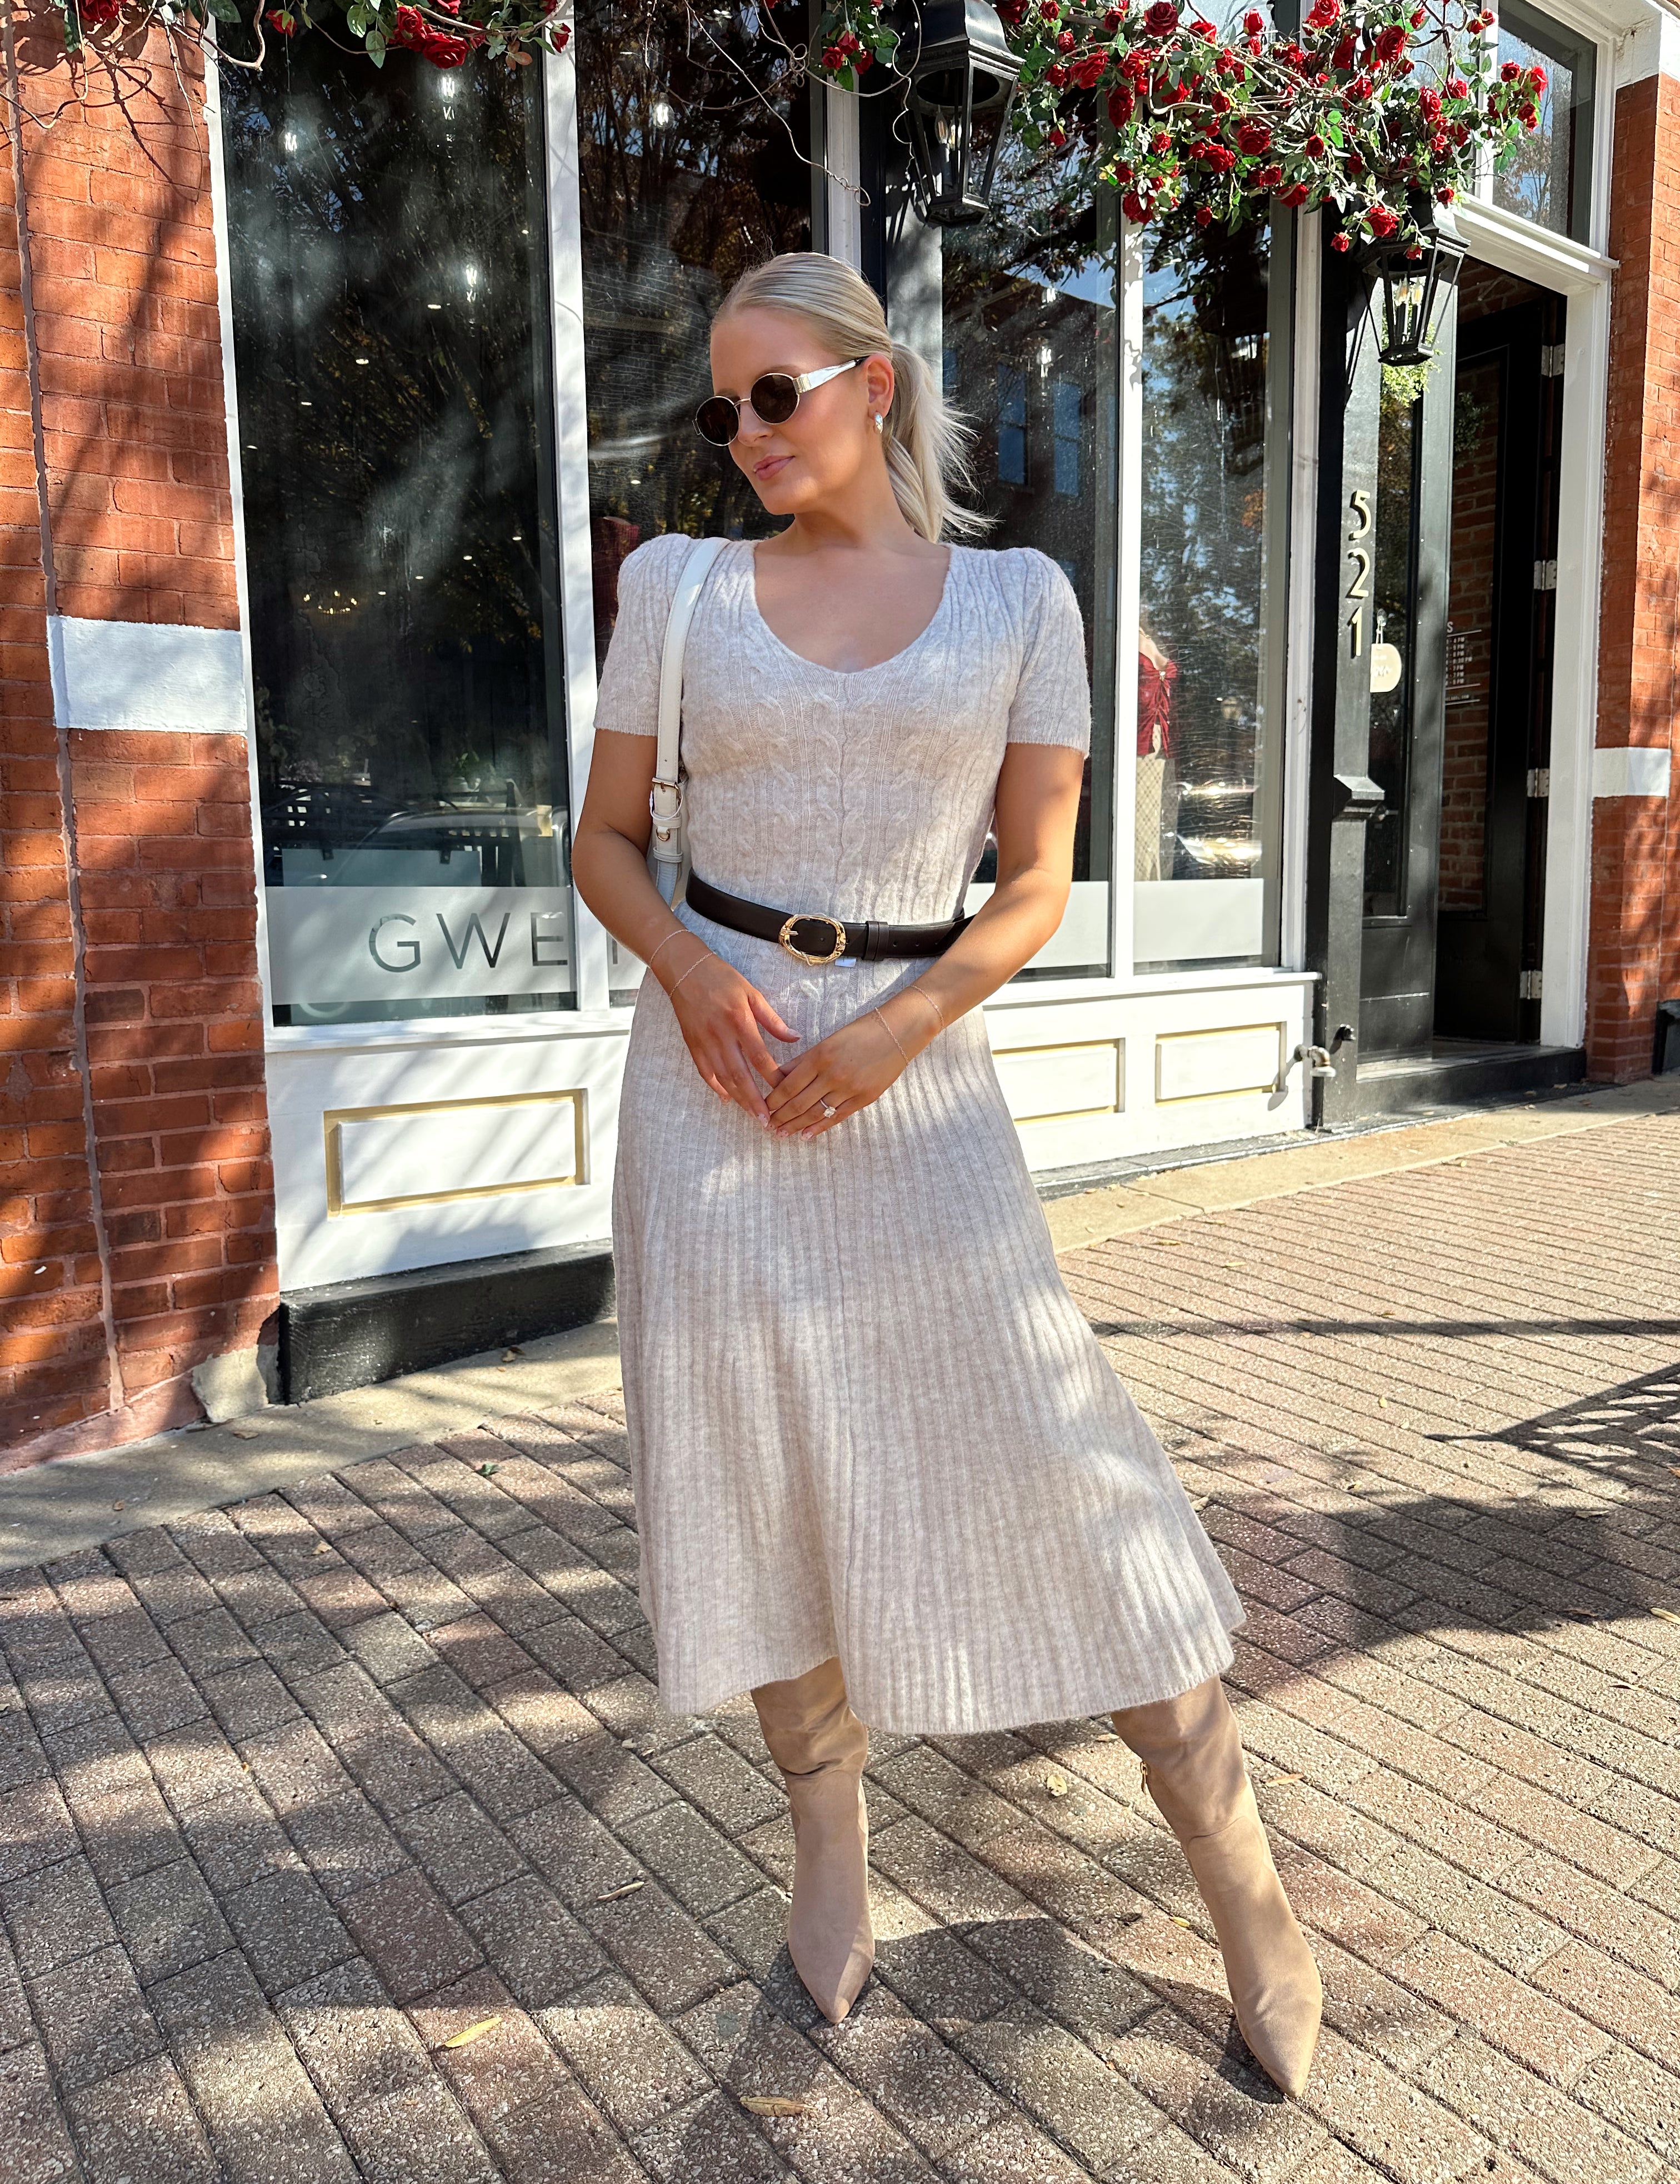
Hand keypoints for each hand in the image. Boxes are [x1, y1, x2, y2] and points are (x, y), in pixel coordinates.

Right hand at [662, 938, 798, 1121]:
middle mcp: (721, 1035)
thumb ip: (772, 1019)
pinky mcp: (692, 1044)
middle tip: (766, 1120)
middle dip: (754, 1100)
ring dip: (738, 1098)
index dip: (773, 1077)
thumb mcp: (752, 993)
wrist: (685, 970)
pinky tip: (727, 1098)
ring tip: (752, 1114)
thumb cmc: (722, 978)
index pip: (760, 1056)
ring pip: (722, 1077)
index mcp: (739, 1020)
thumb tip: (794, 1038)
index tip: (785, 1091)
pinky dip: (716, 1087)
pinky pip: (705, 1071)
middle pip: (740, 1075)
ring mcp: (704, 1041)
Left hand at [762, 998, 927, 1138]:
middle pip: (798, 1103)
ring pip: (815, 1113)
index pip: (788, 1085)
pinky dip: (819, 1128)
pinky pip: (836, 1117)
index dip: (773, 1101)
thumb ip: (803, 1061)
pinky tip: (806, 1135)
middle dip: (780, 1117)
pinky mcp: (864, 1098)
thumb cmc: (860, 1032)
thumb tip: (778, 1077)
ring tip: (781, 1134)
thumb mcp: (827, 1040)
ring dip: (796, 1126)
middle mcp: (832, 1074)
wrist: (898, 1033)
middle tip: (767, 1126)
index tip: (762, 1108)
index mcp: (820, 1056)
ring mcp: (849, 1088)